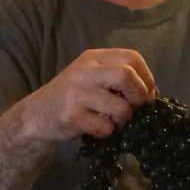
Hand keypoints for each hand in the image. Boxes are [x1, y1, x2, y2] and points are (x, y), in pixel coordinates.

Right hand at [21, 48, 156, 141]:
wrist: (36, 115)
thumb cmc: (72, 96)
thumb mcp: (92, 77)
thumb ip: (119, 78)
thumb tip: (153, 94)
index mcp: (94, 57)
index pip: (132, 58)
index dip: (147, 77)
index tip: (147, 94)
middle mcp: (85, 71)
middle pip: (128, 76)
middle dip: (139, 96)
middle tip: (135, 109)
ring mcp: (77, 93)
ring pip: (121, 108)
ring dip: (125, 120)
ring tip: (115, 121)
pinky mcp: (72, 116)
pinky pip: (106, 127)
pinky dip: (108, 132)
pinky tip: (98, 129)